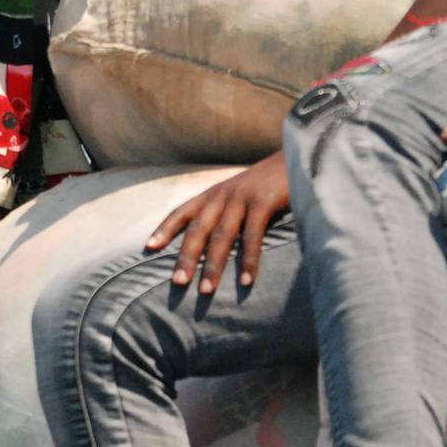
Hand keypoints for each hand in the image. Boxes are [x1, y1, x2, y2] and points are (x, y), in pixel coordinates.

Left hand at [145, 152, 289, 293]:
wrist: (297, 155)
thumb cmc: (267, 182)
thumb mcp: (240, 193)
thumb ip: (225, 212)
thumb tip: (212, 243)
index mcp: (213, 193)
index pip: (182, 211)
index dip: (165, 229)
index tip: (148, 248)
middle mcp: (222, 194)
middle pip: (198, 229)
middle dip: (186, 257)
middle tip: (177, 282)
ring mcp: (242, 197)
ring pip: (221, 236)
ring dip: (213, 265)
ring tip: (205, 291)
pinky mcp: (263, 201)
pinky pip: (252, 235)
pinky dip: (248, 260)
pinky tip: (245, 281)